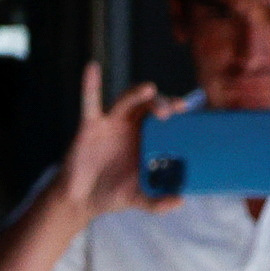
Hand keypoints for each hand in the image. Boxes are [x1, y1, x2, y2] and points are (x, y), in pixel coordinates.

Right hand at [59, 62, 184, 220]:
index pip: (165, 116)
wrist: (81, 201)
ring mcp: (110, 123)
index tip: (189, 109)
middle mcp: (130, 126)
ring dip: (137, 94)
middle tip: (171, 112)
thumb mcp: (138, 198)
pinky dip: (90, 85)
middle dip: (161, 102)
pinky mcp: (89, 126)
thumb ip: (158, 202)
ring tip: (150, 90)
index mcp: (146, 138)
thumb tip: (180, 201)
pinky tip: (92, 68)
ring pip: (126, 100)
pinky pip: (90, 103)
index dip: (177, 109)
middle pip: (149, 104)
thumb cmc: (112, 194)